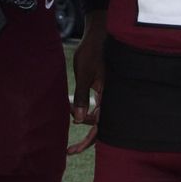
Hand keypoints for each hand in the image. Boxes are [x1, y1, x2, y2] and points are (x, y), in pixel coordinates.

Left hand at [68, 9, 106, 154]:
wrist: (100, 30)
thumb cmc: (92, 50)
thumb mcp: (84, 73)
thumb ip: (82, 97)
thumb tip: (77, 120)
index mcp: (109, 94)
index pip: (100, 125)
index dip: (88, 141)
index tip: (73, 150)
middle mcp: (112, 95)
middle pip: (101, 123)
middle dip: (86, 136)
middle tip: (69, 149)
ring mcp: (109, 91)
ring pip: (99, 114)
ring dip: (84, 118)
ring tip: (68, 115)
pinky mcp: (105, 85)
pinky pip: (98, 104)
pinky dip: (86, 108)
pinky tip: (75, 108)